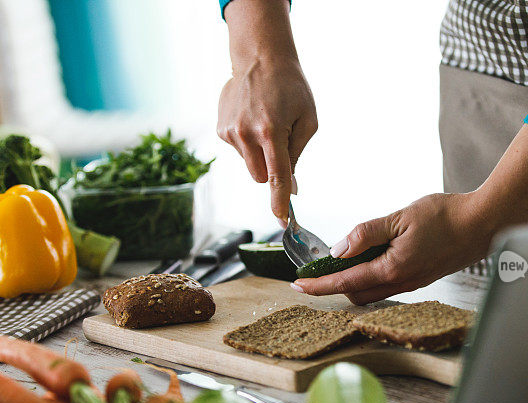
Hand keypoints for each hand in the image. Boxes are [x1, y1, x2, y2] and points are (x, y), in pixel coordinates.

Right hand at [218, 0, 316, 221]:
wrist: (260, 58)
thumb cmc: (291, 88)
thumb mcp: (307, 120)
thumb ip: (297, 156)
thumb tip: (291, 188)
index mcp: (272, 132)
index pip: (276, 176)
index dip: (279, 201)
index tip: (282, 220)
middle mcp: (246, 134)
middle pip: (260, 177)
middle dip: (271, 171)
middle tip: (281, 145)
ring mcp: (230, 132)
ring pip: (249, 165)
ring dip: (260, 154)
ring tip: (266, 124)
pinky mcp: (220, 129)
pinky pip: (239, 150)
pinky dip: (248, 143)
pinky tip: (253, 119)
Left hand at [292, 193, 494, 304]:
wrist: (485, 224)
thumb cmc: (447, 217)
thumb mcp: (400, 218)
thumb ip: (367, 233)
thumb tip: (338, 249)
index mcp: (392, 269)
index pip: (345, 282)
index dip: (319, 285)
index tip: (298, 285)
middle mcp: (401, 282)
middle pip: (355, 294)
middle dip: (332, 287)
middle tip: (314, 273)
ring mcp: (412, 282)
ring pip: (371, 292)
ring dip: (351, 283)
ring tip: (338, 265)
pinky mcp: (420, 277)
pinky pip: (387, 286)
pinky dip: (369, 278)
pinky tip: (368, 261)